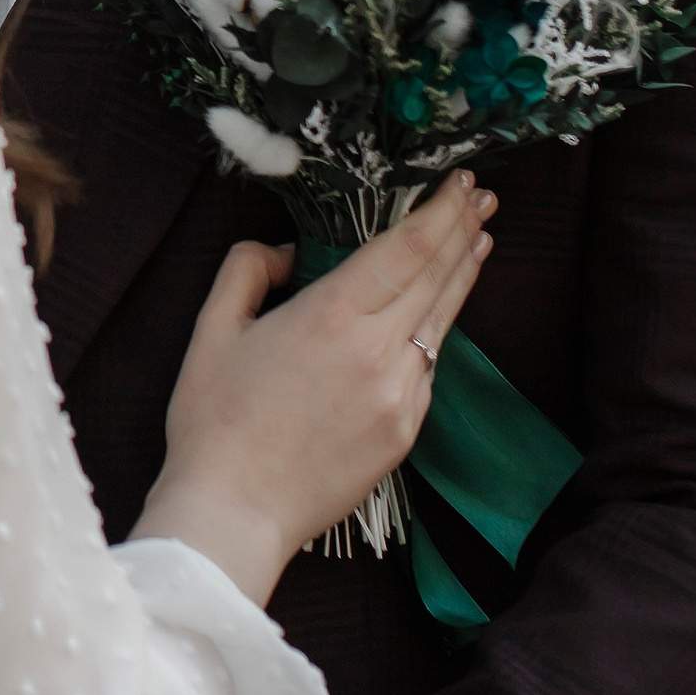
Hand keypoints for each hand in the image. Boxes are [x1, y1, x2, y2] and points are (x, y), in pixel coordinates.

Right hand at [137, 171, 493, 602]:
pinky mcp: (405, 432)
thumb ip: (247, 271)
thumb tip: (286, 253)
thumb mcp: (212, 330)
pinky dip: (437, 330)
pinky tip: (438, 314)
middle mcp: (378, 351)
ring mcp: (399, 395)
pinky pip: (427, 368)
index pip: (406, 248)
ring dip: (462, 276)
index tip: (461, 182)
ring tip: (479, 240)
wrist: (234, 512)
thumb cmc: (214, 422)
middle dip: (462, 229)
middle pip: (437, 276)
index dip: (440, 210)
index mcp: (330, 317)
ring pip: (441, 321)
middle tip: (482, 196)